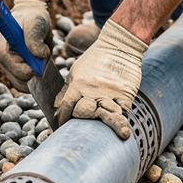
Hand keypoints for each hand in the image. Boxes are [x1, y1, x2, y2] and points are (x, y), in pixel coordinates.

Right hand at [0, 0, 51, 90]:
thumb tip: (41, 55)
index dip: (28, 68)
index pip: (14, 69)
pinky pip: (27, 82)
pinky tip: (41, 64)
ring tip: (41, 56)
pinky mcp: (18, 70)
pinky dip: (37, 77)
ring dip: (37, 74)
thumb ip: (34, 38)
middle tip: (42, 54)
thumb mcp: (34, 23)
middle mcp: (4, 61)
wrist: (33, 16)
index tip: (40, 58)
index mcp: (3, 50)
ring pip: (24, 84)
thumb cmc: (32, 17)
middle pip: (19, 80)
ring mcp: (10, 67)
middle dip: (35, 71)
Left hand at [54, 20, 147, 139]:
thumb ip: (66, 90)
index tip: (62, 124)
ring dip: (112, 126)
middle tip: (82, 130)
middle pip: (85, 113)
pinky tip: (124, 130)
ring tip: (120, 135)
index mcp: (78, 84)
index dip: (63, 117)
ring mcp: (110, 93)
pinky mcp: (125, 94)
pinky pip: (123, 110)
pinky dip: (123, 119)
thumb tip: (56, 108)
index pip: (67, 106)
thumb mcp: (76, 71)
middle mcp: (93, 91)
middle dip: (81, 122)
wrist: (119, 46)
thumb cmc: (95, 58)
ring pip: (108, 115)